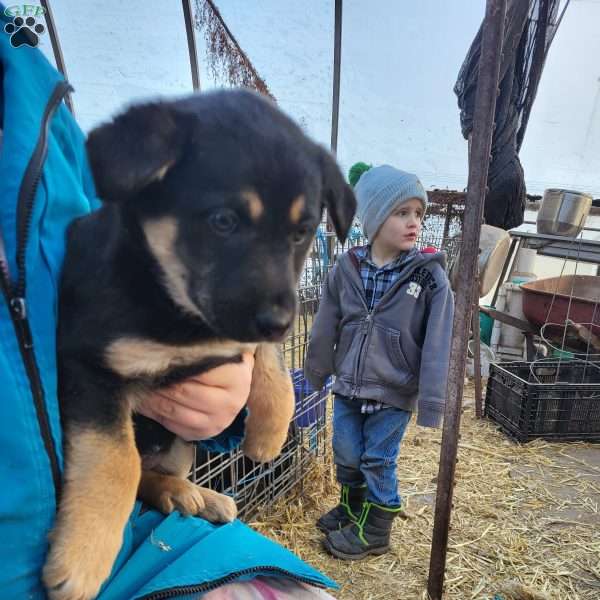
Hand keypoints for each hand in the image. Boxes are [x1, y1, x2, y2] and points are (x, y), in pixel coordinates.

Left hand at [138, 352, 254, 440]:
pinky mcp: (205, 433)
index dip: (174, 364)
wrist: (238, 385)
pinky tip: (145, 403)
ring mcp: (219, 421)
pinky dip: (156, 415)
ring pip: (176, 412)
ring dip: (153, 401)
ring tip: (139, 388)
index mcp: (236, 377)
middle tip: (140, 373)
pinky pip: (174, 426)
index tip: (155, 356)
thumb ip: (200, 349)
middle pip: (185, 392)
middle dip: (160, 383)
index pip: (198, 371)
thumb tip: (165, 347)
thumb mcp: (220, 351)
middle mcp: (230, 402)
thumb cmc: (223, 363)